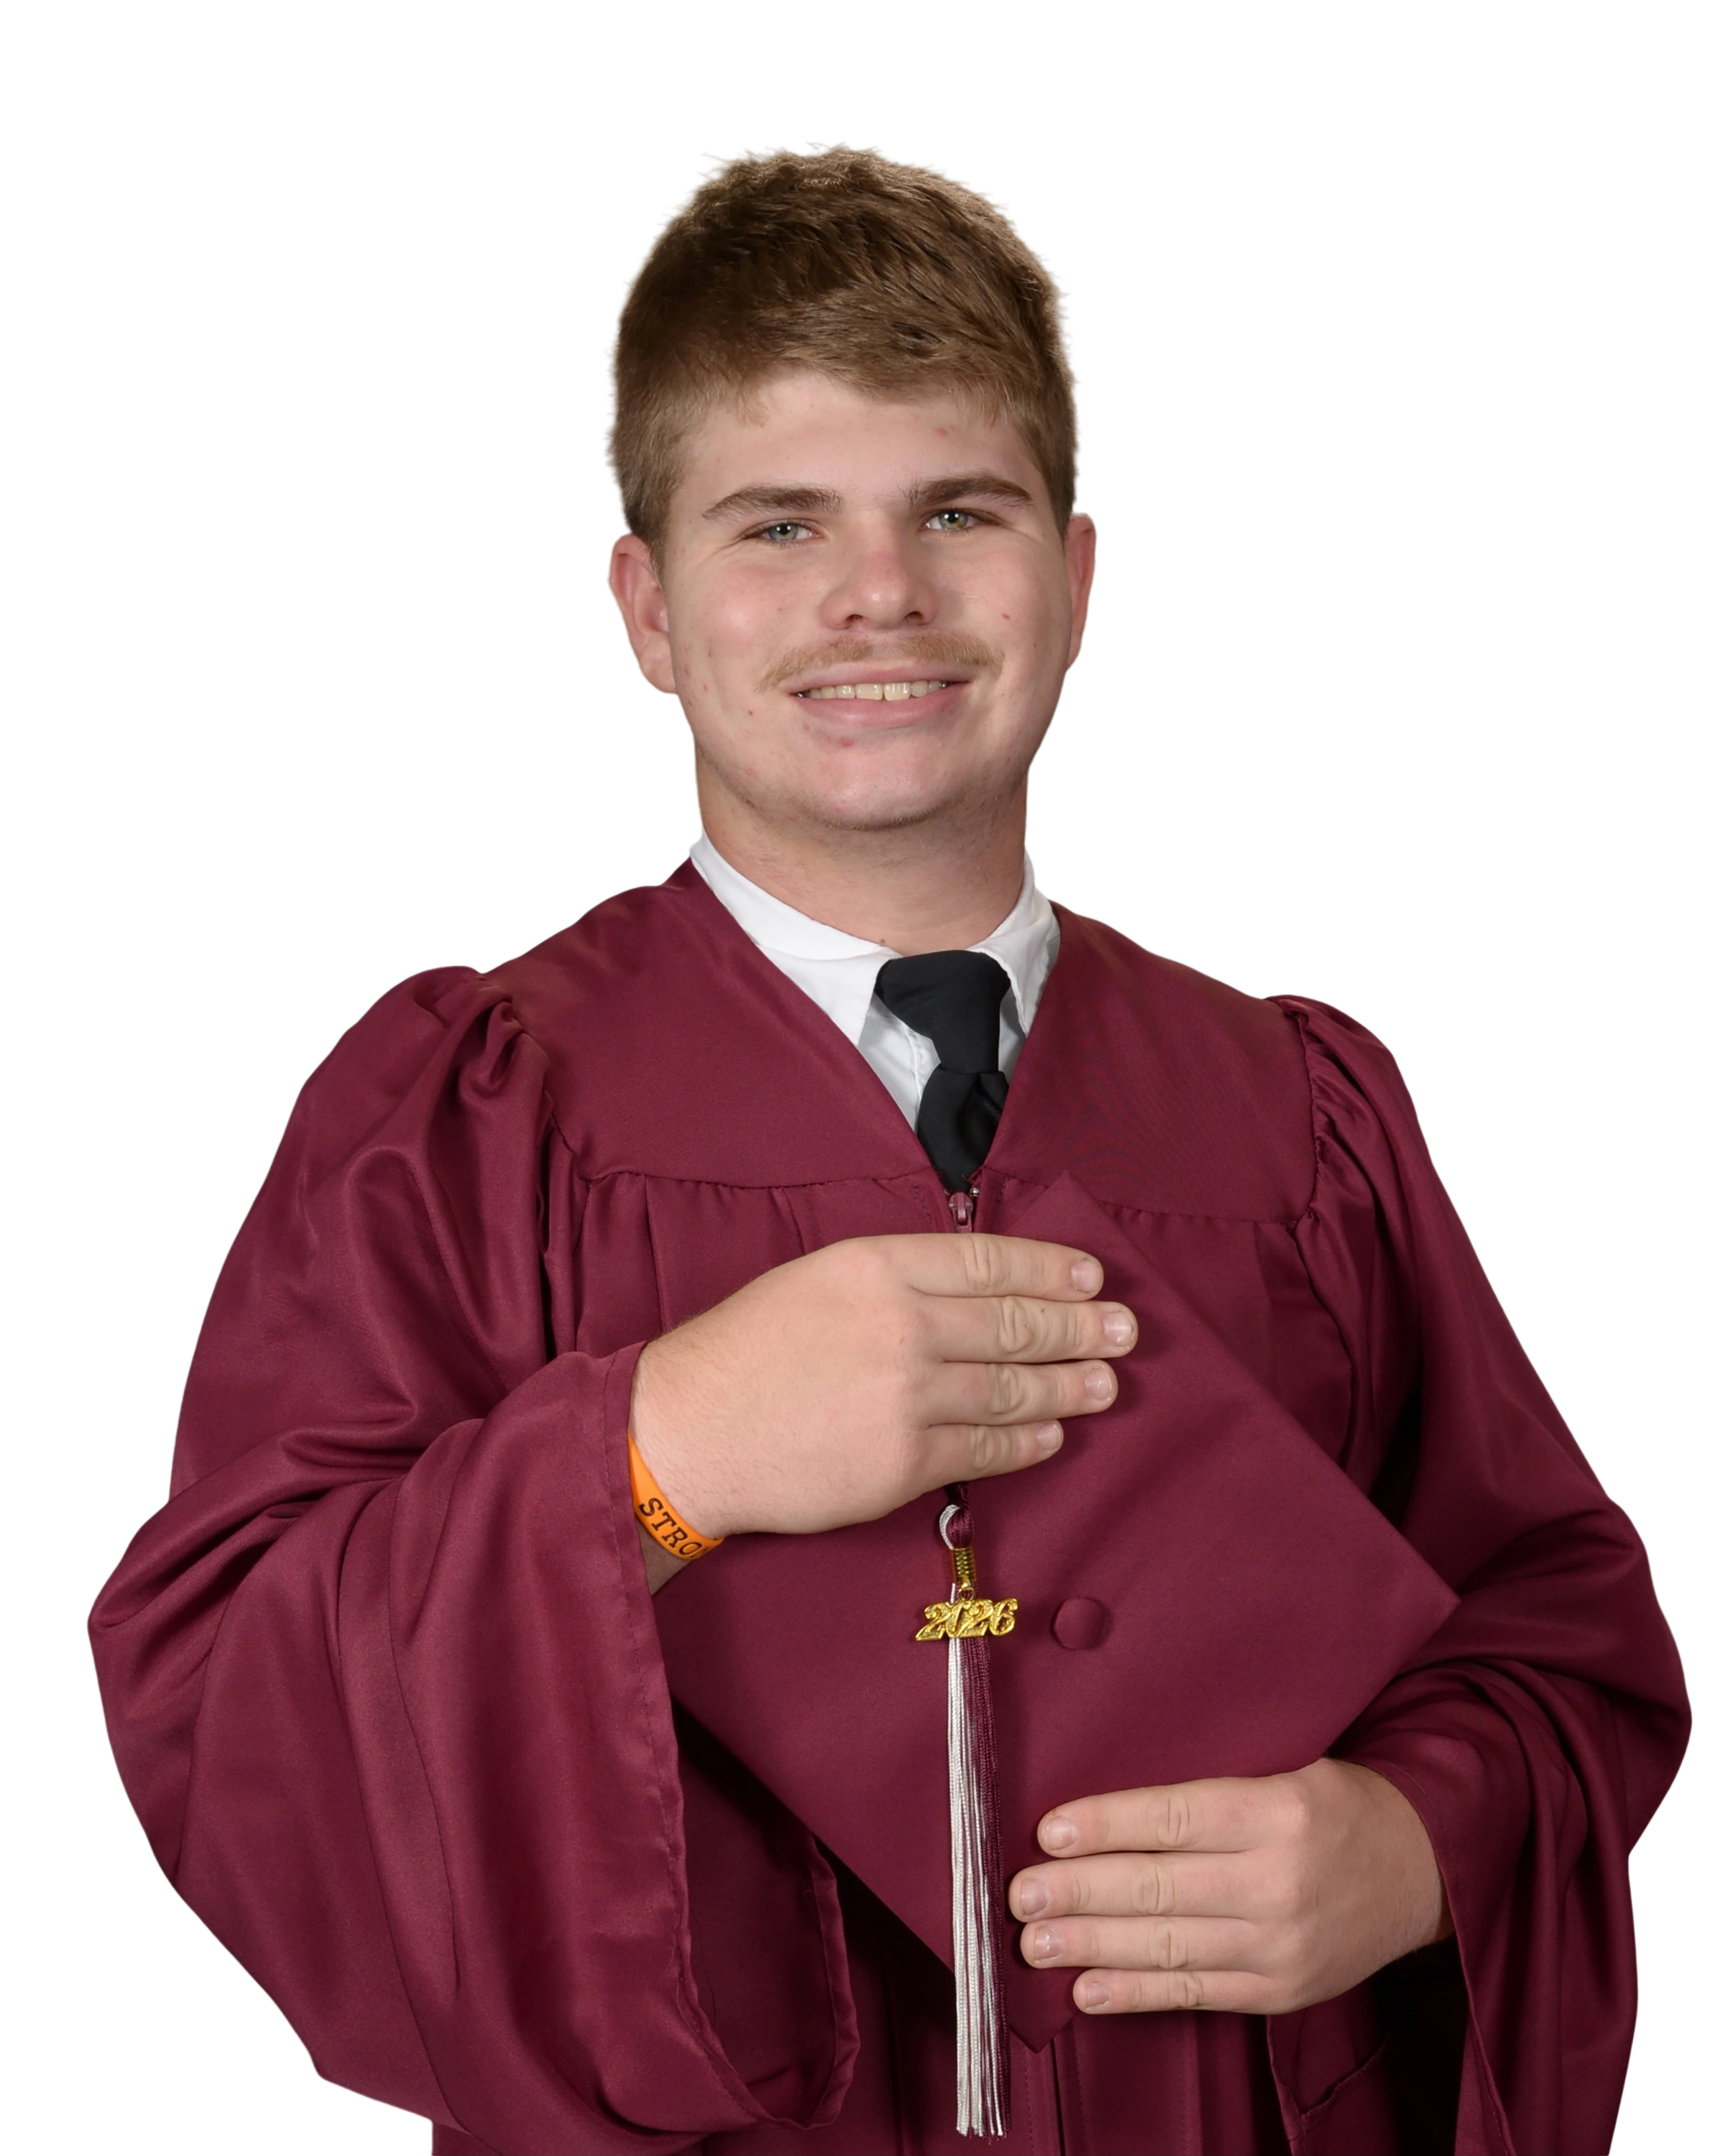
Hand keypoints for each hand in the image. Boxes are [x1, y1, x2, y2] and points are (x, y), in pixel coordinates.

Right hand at [628, 1233, 1134, 1544]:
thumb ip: (895, 1278)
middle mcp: (901, 1325)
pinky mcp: (902, 1464)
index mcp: (878, 1266)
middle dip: (1081, 1327)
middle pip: (1015, 1324)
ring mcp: (906, 1398)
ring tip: (1105, 1384)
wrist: (689, 1431)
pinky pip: (984, 1449)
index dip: (1052, 1269)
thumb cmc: (745, 1351)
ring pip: (1011, 1389)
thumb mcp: (816, 1278)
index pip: (991, 1261)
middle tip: (1124, 1330)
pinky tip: (1052, 1434)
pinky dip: (1028, 1441)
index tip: (1092, 1277)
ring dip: (1069, 1386)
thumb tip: (977, 1288)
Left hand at [1008, 1759, 1452, 2015]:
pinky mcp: (1281, 1992)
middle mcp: (1281, 1882)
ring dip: (1092, 1947)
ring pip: (1168, 1947)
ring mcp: (1281, 1946)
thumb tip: (1109, 1803)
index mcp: (1281, 1811)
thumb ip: (1210, 1786)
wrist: (1421, 1872)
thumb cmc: (1334, 1806)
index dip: (1107, 1826)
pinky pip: (1195, 1994)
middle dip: (1081, 1892)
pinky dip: (1135, 1994)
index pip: (1176, 1820)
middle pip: (1162, 1888)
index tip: (1048, 1831)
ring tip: (1034, 1941)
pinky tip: (1086, 1988)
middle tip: (1019, 1893)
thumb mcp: (1287, 1767)